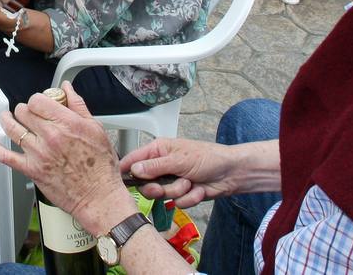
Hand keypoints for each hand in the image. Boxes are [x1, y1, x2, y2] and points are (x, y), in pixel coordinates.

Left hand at [0, 83, 130, 233]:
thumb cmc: (100, 167)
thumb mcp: (96, 129)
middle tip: (28, 114)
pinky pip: (5, 156)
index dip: (36, 100)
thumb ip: (78, 106)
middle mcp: (50, 136)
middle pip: (23, 112)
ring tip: (6, 117)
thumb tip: (67, 89)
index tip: (40, 105)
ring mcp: (38, 154)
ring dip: (6, 119)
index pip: (37, 100)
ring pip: (12, 128)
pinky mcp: (31, 170)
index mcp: (67, 124)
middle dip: (24, 110)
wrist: (98, 196)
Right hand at [119, 137, 249, 207]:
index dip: (126, 170)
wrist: (231, 173)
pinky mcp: (182, 194)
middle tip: (162, 188)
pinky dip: (189, 198)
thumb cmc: (207, 158)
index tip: (121, 182)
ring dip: (178, 192)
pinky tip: (199, 189)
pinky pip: (178, 202)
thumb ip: (155, 166)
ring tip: (191, 183)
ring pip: (162, 195)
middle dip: (158, 188)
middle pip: (146, 184)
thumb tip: (133, 169)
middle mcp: (162, 166)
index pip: (134, 160)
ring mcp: (172, 181)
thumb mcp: (179, 160)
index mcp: (158, 150)